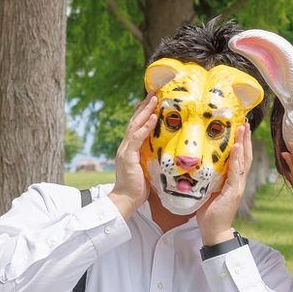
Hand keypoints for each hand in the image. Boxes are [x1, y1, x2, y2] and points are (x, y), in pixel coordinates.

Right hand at [111, 92, 157, 218]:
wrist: (126, 200)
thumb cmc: (139, 187)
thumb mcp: (148, 168)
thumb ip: (153, 157)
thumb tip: (166, 151)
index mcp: (130, 148)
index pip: (136, 126)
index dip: (144, 113)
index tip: (152, 101)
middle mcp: (126, 146)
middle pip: (135, 121)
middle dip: (144, 106)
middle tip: (154, 92)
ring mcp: (126, 150)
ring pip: (135, 125)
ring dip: (145, 111)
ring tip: (154, 98)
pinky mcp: (128, 156)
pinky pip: (137, 138)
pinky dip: (145, 127)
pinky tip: (152, 118)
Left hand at [195, 123, 251, 243]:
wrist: (214, 230)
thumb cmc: (209, 212)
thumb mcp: (207, 189)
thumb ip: (206, 177)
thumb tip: (195, 162)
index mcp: (233, 180)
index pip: (240, 158)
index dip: (241, 142)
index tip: (240, 127)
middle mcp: (238, 181)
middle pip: (245, 156)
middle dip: (246, 138)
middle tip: (244, 122)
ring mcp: (238, 186)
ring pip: (244, 161)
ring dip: (244, 144)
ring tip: (243, 129)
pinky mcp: (234, 192)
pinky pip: (236, 172)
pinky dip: (237, 159)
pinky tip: (237, 148)